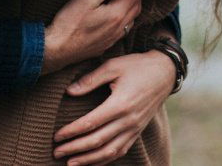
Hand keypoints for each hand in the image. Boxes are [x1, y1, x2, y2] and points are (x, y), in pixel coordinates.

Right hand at [41, 0, 140, 75]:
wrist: (57, 49)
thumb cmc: (69, 22)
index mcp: (117, 14)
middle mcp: (119, 28)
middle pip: (137, 6)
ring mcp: (114, 38)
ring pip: (132, 18)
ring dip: (133, 5)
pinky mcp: (106, 45)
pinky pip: (124, 29)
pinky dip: (126, 18)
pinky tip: (117, 15)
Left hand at [52, 50, 175, 164]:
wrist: (164, 72)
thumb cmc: (136, 66)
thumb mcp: (113, 66)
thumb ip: (90, 79)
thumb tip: (69, 92)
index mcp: (120, 104)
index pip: (91, 123)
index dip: (72, 132)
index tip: (57, 136)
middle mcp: (128, 120)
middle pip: (97, 141)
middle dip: (75, 149)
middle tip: (56, 152)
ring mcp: (134, 128)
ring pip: (109, 152)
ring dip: (88, 160)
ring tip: (70, 163)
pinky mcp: (137, 132)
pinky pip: (120, 151)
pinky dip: (105, 160)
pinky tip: (92, 162)